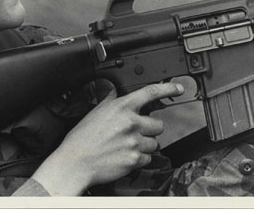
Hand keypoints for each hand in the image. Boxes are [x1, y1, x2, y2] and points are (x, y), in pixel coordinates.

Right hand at [30, 83, 184, 194]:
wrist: (75, 163)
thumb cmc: (81, 139)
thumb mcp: (94, 113)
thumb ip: (110, 101)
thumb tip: (117, 92)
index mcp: (121, 108)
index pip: (150, 93)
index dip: (168, 89)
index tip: (178, 89)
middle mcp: (131, 123)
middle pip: (158, 124)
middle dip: (149, 130)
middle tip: (134, 133)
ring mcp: (134, 142)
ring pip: (155, 143)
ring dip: (145, 145)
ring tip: (126, 146)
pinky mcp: (135, 159)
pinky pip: (147, 158)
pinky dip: (139, 159)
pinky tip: (124, 156)